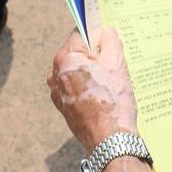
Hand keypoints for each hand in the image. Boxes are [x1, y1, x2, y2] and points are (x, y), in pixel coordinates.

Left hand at [48, 27, 138, 152]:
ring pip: (77, 71)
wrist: (110, 140)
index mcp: (64, 60)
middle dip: (95, 58)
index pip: (79, 36)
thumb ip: (110, 41)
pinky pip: (76, 88)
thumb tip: (106, 31)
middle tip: (112, 70)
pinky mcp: (63, 107)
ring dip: (92, 73)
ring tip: (108, 86)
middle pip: (77, 54)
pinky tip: (102, 97)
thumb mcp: (117, 64)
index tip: (109, 48)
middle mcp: (55, 75)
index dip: (97, 39)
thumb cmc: (112, 102)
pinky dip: (87, 88)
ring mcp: (57, 93)